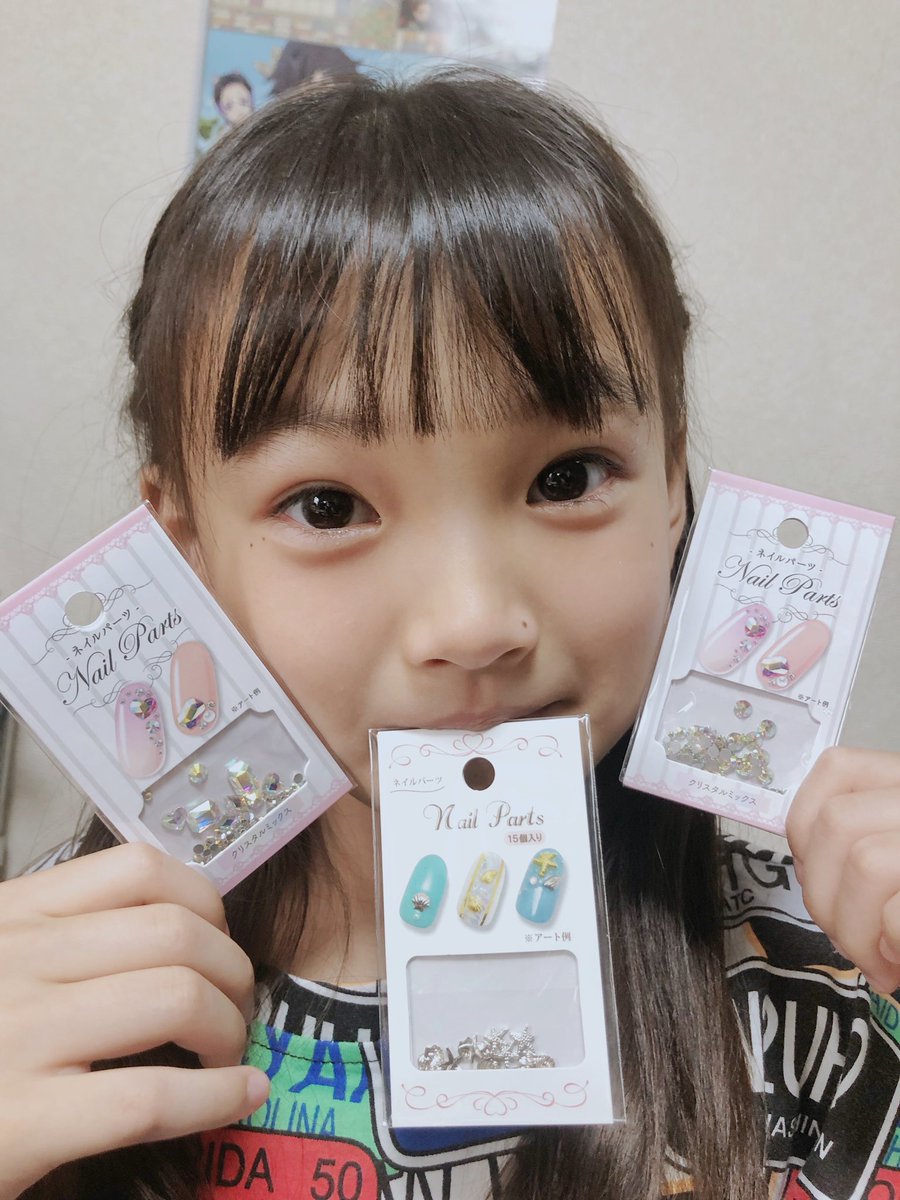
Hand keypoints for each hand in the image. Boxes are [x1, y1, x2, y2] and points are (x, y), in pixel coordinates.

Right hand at [0, 843, 268, 1199]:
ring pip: (177, 996)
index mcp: (11, 914)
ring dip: (228, 1025)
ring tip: (226, 1053)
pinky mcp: (20, 1123)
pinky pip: (151, 1097)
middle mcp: (15, 960)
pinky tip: (237, 1098)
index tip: (216, 941)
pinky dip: (215, 1096)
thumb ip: (61, 941)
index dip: (204, 902)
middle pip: (176, 932)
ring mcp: (17, 1037)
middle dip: (231, 969)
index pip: (138, 868)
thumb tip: (182, 936)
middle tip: (233, 1006)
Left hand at [786, 745, 899, 994]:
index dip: (807, 827)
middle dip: (824, 895)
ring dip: (856, 929)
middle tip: (852, 942)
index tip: (817, 877)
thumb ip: (863, 846)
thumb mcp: (899, 851)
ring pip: (866, 862)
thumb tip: (810, 871)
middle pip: (838, 822)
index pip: (837, 769)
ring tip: (881, 962)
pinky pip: (899, 910)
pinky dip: (890, 942)